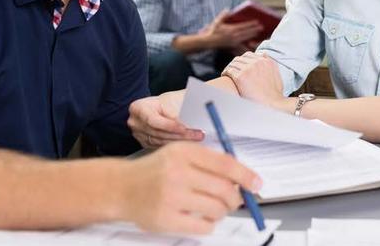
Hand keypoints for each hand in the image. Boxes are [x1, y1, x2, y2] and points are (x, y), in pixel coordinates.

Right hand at [118, 142, 262, 234]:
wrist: (122, 187)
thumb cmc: (157, 171)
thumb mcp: (180, 154)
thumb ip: (209, 161)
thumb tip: (243, 177)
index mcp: (183, 152)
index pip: (225, 164)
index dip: (246, 175)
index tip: (257, 184)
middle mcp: (177, 173)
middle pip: (225, 189)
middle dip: (235, 197)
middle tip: (233, 199)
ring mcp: (170, 197)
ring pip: (217, 209)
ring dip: (222, 211)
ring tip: (213, 208)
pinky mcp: (166, 219)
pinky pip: (204, 227)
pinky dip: (209, 224)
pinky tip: (201, 218)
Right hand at [128, 92, 203, 148]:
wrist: (165, 106)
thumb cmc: (170, 101)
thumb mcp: (174, 100)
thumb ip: (178, 111)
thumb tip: (188, 122)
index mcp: (138, 108)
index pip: (154, 120)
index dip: (171, 126)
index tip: (186, 128)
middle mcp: (135, 122)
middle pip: (158, 133)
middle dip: (180, 135)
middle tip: (198, 135)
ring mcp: (138, 134)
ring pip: (161, 142)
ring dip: (180, 142)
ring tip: (196, 139)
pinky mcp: (145, 143)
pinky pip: (161, 147)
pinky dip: (175, 146)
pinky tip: (187, 144)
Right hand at [199, 10, 263, 49]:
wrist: (208, 42)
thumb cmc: (212, 31)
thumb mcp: (217, 21)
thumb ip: (223, 15)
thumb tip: (228, 9)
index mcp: (231, 30)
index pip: (244, 26)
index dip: (251, 24)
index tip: (257, 22)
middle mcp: (234, 36)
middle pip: (247, 33)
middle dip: (254, 30)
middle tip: (261, 27)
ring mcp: (234, 42)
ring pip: (246, 39)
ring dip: (252, 36)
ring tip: (258, 34)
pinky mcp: (232, 47)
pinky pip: (241, 46)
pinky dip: (247, 44)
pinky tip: (251, 44)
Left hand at [222, 51, 284, 106]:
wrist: (272, 104)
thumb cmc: (274, 94)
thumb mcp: (276, 74)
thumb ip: (270, 63)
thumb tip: (264, 54)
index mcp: (266, 61)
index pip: (249, 55)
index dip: (242, 60)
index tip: (239, 65)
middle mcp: (257, 62)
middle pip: (240, 58)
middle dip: (235, 64)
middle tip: (231, 69)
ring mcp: (248, 69)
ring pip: (234, 63)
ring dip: (229, 67)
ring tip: (227, 73)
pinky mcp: (240, 77)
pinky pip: (229, 71)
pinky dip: (226, 72)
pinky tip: (224, 76)